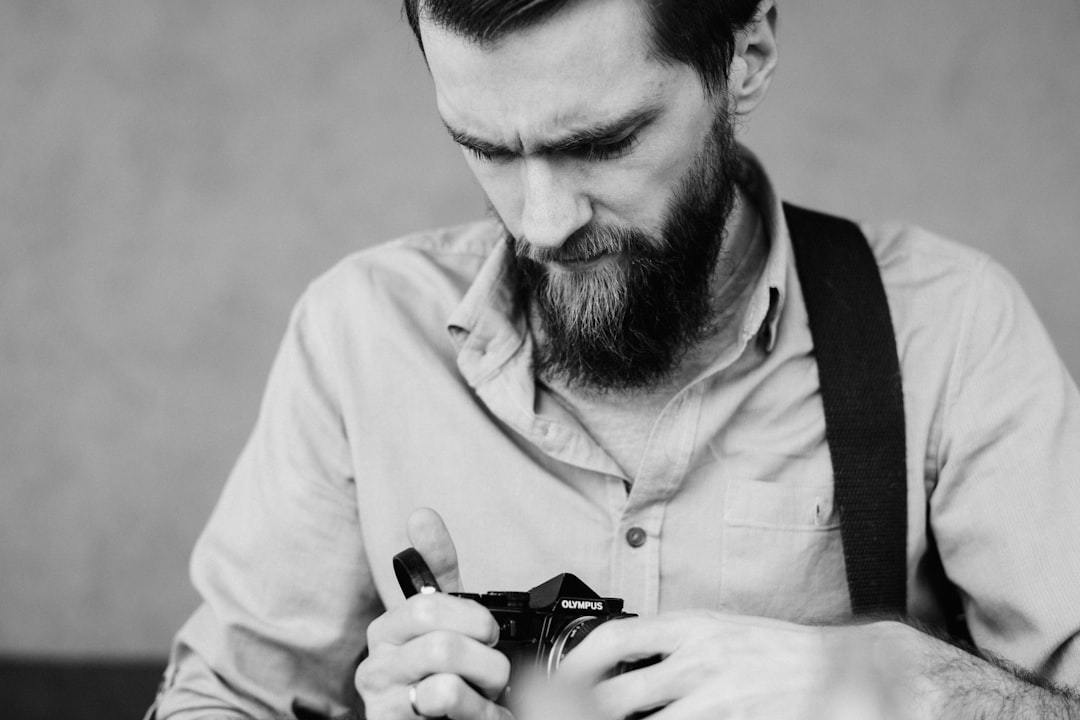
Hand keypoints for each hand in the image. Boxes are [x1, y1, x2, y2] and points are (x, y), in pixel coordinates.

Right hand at [355, 508, 512, 719]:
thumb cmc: (445, 674)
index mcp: (389, 628)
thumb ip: (437, 567)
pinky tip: (478, 713)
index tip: (488, 631)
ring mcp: (382, 698)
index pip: (426, 604)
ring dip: (483, 686)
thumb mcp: (447, 619)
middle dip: (485, 655)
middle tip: (492, 667)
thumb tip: (420, 515)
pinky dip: (479, 711)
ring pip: (446, 677)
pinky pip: (446, 702)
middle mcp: (377, 662)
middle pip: (442, 643)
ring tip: (483, 693)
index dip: (472, 618)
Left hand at [553, 610, 911, 719]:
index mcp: (691, 627)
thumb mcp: (717, 628)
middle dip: (585, 711)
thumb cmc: (772, 648)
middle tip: (567, 714)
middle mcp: (699, 660)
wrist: (834, 668)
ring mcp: (718, 699)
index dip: (578, 659)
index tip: (558, 675)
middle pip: (617, 694)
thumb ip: (671, 643)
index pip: (617, 637)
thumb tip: (620, 663)